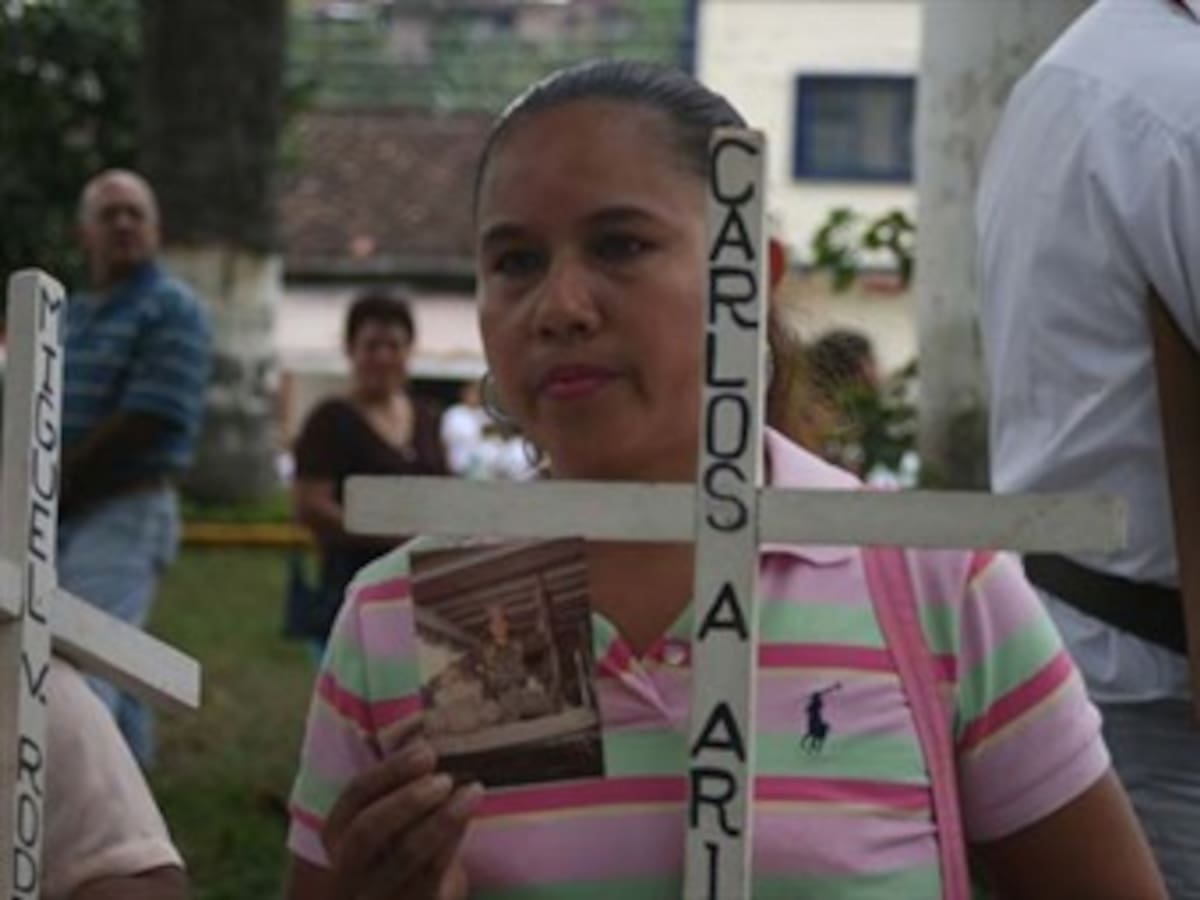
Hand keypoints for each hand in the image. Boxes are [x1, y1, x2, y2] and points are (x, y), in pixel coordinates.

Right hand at [321, 724, 482, 899]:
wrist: (413, 897)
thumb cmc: (404, 840)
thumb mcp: (391, 813)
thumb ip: (401, 781)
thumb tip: (429, 732)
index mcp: (337, 832)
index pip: (355, 796)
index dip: (390, 771)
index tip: (427, 751)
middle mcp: (348, 867)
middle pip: (367, 832)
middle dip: (407, 800)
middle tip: (444, 778)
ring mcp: (376, 893)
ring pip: (403, 857)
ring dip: (441, 820)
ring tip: (472, 791)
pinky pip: (431, 876)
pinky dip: (453, 842)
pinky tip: (470, 817)